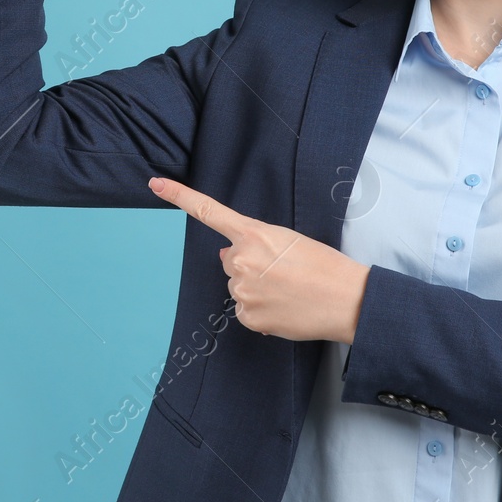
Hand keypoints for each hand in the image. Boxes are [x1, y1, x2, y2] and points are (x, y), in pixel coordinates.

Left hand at [147, 175, 370, 343]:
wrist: (346, 299)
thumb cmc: (324, 265)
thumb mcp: (289, 240)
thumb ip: (253, 243)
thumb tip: (228, 257)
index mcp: (253, 233)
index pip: (208, 211)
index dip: (179, 196)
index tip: (155, 184)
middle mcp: (241, 260)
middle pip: (230, 261)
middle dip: (250, 265)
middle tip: (283, 271)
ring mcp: (241, 291)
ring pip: (238, 287)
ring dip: (256, 289)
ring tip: (288, 290)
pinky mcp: (247, 317)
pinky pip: (246, 312)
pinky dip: (261, 311)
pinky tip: (284, 307)